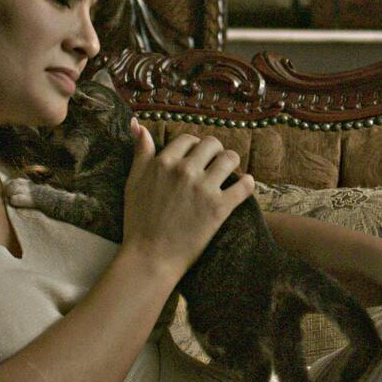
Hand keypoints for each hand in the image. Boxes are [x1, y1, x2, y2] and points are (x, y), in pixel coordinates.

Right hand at [120, 118, 254, 278]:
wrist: (151, 257)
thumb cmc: (138, 220)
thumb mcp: (133, 182)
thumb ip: (141, 152)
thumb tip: (139, 124)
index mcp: (164, 162)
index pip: (188, 139)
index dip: (194, 146)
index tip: (196, 156)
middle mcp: (185, 171)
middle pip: (212, 144)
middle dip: (215, 151)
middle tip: (214, 163)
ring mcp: (204, 189)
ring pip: (230, 159)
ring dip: (232, 162)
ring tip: (230, 171)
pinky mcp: (219, 208)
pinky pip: (244, 186)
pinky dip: (248, 183)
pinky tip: (246, 184)